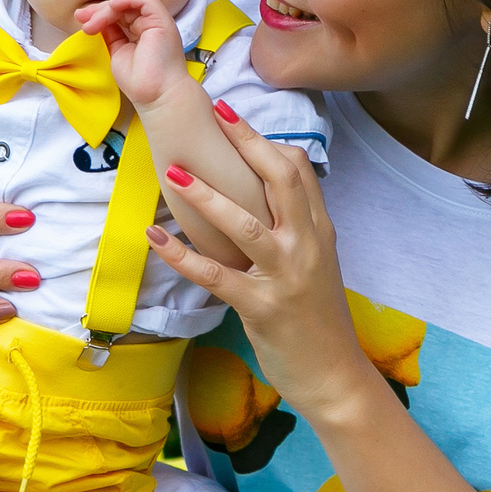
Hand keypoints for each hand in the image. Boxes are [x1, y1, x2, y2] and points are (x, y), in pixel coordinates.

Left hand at [75, 0, 195, 111]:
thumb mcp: (118, 52)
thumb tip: (95, 20)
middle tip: (80, 17)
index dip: (100, 14)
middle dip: (99, 9)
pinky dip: (125, 0)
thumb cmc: (140, 82)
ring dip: (107, 9)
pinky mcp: (161, 20)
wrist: (156, 96)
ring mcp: (157, 21)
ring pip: (129, 1)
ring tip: (92, 23)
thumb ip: (111, 34)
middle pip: (122, 6)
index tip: (82, 22)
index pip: (120, 13)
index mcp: (142, 31)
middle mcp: (151, 24)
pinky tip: (111, 9)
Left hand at [146, 105, 381, 420]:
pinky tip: (155, 238)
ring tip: (174, 172)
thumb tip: (261, 196)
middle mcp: (306, 246)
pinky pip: (216, 275)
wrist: (335, 376)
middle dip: (244, 143)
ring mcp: (285, 277)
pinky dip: (182, 256)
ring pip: (245, 224)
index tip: (231, 117)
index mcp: (319, 232)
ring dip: (206, 196)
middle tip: (211, 115)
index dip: (264, 139)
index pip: (298, 170)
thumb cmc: (318, 320)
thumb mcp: (316, 265)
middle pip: (280, 180)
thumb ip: (296, 229)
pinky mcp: (261, 308)